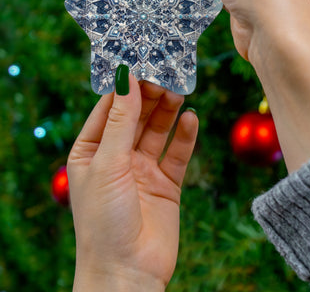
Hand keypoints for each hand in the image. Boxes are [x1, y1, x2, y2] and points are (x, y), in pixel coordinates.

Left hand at [67, 76, 197, 290]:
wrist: (128, 272)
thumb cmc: (104, 220)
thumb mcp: (108, 163)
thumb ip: (120, 120)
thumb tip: (125, 78)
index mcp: (92, 152)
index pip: (109, 109)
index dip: (124, 87)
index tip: (140, 63)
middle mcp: (117, 157)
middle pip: (136, 117)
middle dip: (149, 96)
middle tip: (165, 76)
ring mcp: (143, 170)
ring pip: (158, 131)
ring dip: (168, 111)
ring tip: (179, 91)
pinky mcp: (166, 183)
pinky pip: (177, 153)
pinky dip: (185, 136)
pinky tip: (191, 119)